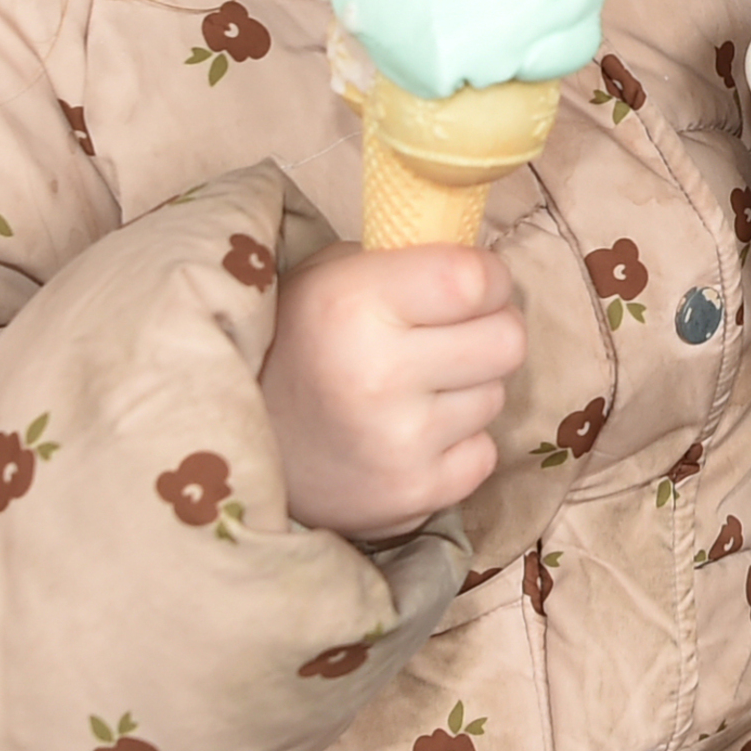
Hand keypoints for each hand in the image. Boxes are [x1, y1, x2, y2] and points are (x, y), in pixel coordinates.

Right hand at [260, 243, 525, 540]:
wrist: (242, 443)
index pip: (477, 280)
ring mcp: (399, 441)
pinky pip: (483, 454)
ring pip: (496, 396)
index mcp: (355, 304)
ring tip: (418, 391)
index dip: (489, 278)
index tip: (473, 286)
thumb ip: (406, 257)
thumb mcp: (330, 275)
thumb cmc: (300, 343)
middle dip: (489, 331)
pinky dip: (459, 444)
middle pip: (508, 340)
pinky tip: (414, 435)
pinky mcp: (414, 493)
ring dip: (468, 390)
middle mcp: (379, 373)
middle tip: (453, 336)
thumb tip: (482, 264)